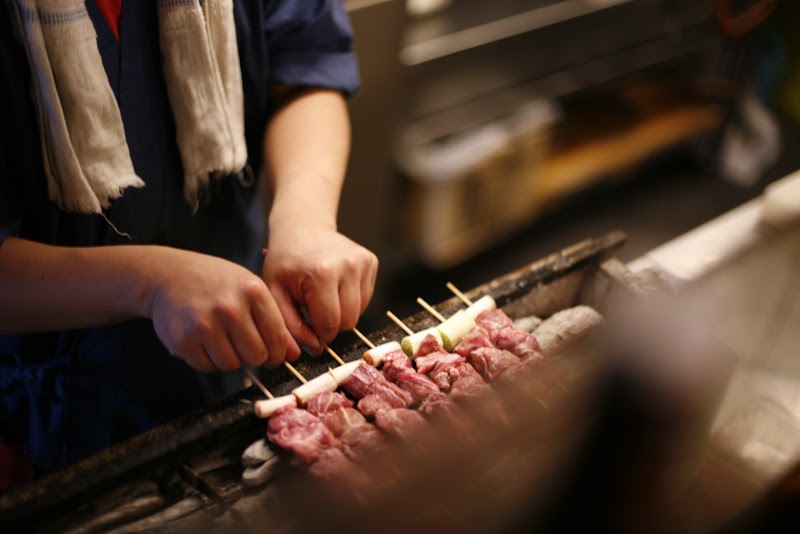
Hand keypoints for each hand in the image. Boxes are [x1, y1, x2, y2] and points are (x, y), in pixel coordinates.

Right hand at [146, 247, 300, 371]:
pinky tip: (204, 340)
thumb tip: (294, 354)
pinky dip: (209, 360)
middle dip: (254, 356)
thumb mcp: (249, 289)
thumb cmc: (216, 283)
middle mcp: (229, 307)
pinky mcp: (183, 341)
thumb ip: (274, 321)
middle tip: (244, 345)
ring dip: (230, 358)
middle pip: (257, 356)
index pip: (277, 338)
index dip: (278, 353)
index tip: (273, 354)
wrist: (168, 275)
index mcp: (252, 291)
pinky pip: (207, 367)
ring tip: (221, 338)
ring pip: (232, 365)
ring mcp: (204, 325)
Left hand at [262, 220, 378, 353]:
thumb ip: (290, 326)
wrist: (302, 227)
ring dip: (342, 312)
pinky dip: (351, 300)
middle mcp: (348, 265)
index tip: (306, 324)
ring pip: (360, 311)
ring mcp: (363, 261)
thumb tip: (314, 351)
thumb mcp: (275, 293)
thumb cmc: (286, 262)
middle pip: (349, 321)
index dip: (318, 333)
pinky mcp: (371, 261)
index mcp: (322, 274)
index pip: (330, 325)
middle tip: (313, 310)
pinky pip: (366, 298)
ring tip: (323, 296)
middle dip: (331, 324)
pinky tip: (335, 287)